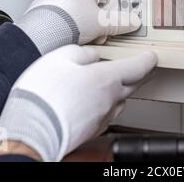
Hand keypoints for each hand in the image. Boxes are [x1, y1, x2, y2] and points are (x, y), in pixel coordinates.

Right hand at [0, 45, 157, 161]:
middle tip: (145, 69)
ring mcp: (102, 118)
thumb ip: (82, 53)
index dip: (147, 60)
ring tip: (116, 83)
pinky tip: (94, 102)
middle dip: (141, 75)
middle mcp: (110, 100)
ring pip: (120, 102)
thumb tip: (92, 55)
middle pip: (134, 86)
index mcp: (107, 78)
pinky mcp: (92, 131)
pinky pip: (106, 114)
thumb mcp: (61, 57)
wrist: (31, 130)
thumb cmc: (43, 94)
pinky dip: (105, 105)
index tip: (152, 57)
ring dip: (122, 91)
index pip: (137, 67)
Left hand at [16, 0, 140, 54]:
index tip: (115, 19)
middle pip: (94, 3)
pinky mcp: (44, 13)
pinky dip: (70, 29)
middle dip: (100, 20)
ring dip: (86, 26)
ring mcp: (54, 0)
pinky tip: (70, 39)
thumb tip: (132, 22)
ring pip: (79, 12)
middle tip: (100, 32)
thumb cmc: (67, 23)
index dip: (115, 7)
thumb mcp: (102, 23)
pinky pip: (65, 19)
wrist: (39, 36)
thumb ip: (121, 22)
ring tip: (85, 38)